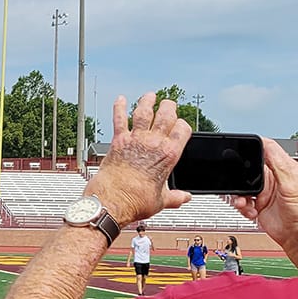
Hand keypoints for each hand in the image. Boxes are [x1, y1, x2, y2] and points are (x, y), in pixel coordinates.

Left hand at [84, 94, 192, 224]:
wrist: (112, 202)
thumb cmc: (135, 202)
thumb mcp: (162, 201)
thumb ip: (175, 197)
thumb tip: (184, 198)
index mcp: (169, 155)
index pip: (183, 129)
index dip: (182, 125)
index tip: (180, 125)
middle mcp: (154, 143)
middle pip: (166, 115)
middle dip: (168, 106)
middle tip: (168, 104)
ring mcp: (136, 140)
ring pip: (144, 112)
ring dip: (147, 101)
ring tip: (150, 96)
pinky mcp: (118, 141)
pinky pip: (119, 119)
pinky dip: (119, 108)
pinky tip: (120, 100)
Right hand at [231, 138, 297, 282]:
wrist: (297, 237)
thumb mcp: (291, 184)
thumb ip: (278, 164)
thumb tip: (267, 145)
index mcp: (284, 168)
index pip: (266, 149)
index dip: (254, 147)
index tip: (241, 148)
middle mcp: (274, 178)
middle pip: (248, 168)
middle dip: (240, 177)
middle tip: (239, 185)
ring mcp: (265, 191)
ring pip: (242, 186)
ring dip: (240, 195)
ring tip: (244, 203)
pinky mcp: (257, 204)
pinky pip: (242, 201)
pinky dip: (242, 207)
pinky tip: (250, 211)